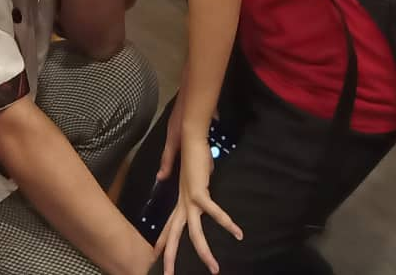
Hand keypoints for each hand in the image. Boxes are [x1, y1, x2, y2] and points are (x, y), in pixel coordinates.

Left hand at [159, 123, 240, 274]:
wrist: (188, 134)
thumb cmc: (188, 150)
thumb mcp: (184, 168)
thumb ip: (171, 172)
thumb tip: (163, 176)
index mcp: (180, 201)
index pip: (169, 227)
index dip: (163, 242)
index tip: (156, 257)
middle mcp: (182, 204)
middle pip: (175, 237)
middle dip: (171, 259)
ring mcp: (189, 199)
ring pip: (194, 233)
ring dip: (204, 252)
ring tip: (215, 268)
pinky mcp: (199, 192)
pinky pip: (214, 212)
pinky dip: (226, 223)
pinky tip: (238, 233)